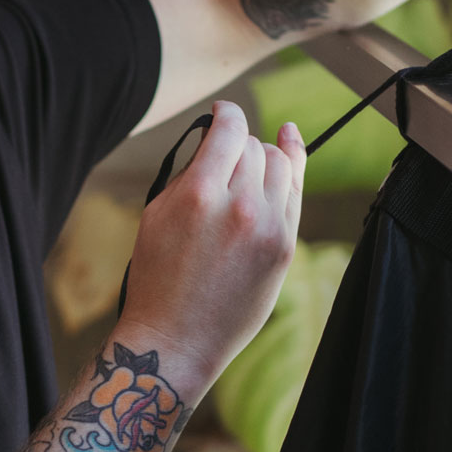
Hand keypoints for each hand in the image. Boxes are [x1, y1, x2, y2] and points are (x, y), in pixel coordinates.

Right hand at [114, 101, 305, 400]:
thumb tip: (216, 142)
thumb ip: (190, 172)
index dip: (226, 112)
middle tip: (223, 158)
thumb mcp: (157, 215)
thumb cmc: (157, 278)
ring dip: (263, 158)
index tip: (222, 112)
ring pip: (279, 165)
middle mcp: (239, 207)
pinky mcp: (284, 247)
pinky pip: (295, 194)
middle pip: (254, 146)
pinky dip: (291, 168)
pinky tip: (289, 146)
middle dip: (238, 144)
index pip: (229, 129)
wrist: (176, 339)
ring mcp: (268, 228)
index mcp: (199, 194)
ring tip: (246, 167)